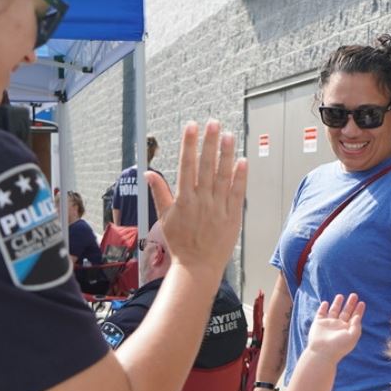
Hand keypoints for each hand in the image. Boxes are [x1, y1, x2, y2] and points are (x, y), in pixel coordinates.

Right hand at [147, 120, 246, 278]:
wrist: (197, 267)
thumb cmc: (180, 243)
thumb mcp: (164, 218)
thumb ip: (159, 193)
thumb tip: (148, 173)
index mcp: (184, 199)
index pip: (186, 165)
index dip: (189, 144)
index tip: (192, 126)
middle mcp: (201, 201)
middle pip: (206, 166)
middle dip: (209, 142)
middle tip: (213, 123)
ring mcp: (218, 208)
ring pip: (223, 175)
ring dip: (225, 154)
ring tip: (228, 135)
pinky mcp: (232, 216)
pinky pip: (237, 192)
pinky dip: (239, 176)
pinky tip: (242, 160)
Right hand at [306, 293, 364, 362]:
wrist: (323, 352)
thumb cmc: (339, 346)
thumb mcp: (352, 336)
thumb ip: (356, 326)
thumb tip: (357, 317)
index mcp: (347, 330)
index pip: (354, 318)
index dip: (358, 310)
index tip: (362, 302)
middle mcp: (338, 326)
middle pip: (345, 312)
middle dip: (350, 304)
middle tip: (354, 295)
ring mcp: (328, 324)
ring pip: (334, 311)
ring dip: (337, 303)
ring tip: (340, 296)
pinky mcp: (318, 323)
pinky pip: (321, 313)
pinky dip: (323, 308)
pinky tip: (326, 302)